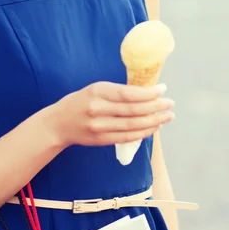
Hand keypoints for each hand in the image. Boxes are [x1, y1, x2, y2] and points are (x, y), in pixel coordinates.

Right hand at [53, 81, 174, 147]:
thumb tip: (146, 92)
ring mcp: (99, 127)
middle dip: (156, 107)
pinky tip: (154, 127)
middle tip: (170, 104)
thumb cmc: (80, 102)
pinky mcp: (101, 140)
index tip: (163, 89)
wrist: (58, 123)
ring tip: (167, 116)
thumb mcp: (95, 89)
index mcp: (97, 91)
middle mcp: (98, 109)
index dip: (148, 93)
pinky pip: (127, 137)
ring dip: (154, 121)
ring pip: (133, 125)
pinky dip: (143, 132)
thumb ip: (117, 91)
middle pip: (133, 110)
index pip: (128, 93)